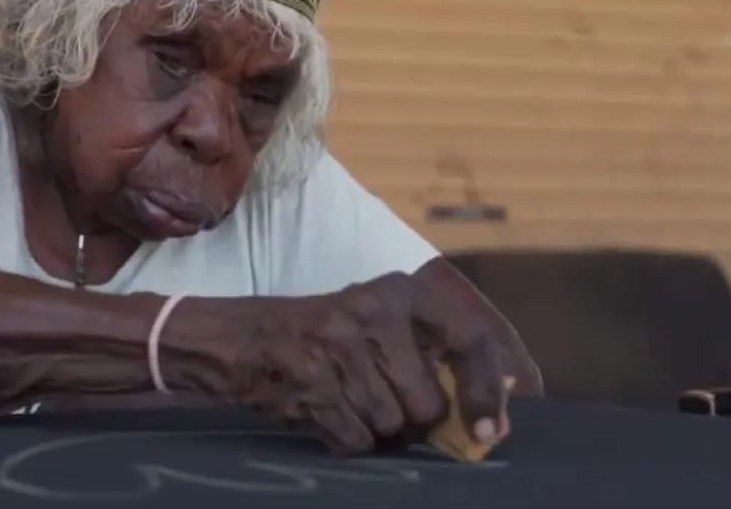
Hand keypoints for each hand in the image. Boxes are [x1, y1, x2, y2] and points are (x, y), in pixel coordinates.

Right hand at [230, 259, 540, 454]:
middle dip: (410, 420)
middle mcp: (376, 310)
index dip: (486, 391)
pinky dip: (346, 438)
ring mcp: (341, 343)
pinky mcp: (312, 376)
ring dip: (373, 428)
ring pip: (390, 424)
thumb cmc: (323, 336)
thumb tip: (488, 417)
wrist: (240, 337)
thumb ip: (429, 355)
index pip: (470, 340)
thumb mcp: (378, 323)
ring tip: (346, 399)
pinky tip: (327, 411)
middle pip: (427, 403)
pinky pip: (356, 437)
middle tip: (380, 402)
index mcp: (402, 292)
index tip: (490, 431)